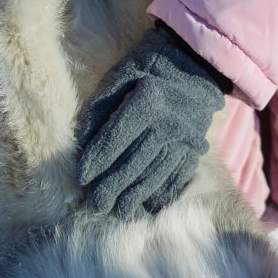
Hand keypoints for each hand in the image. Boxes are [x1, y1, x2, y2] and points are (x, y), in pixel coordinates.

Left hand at [75, 24, 230, 219]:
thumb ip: (101, 108)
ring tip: (119, 211)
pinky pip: (179, 176)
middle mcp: (169, 122)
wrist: (194, 65)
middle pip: (136, 161)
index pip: (117, 137)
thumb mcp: (120, 76)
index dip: (97, 159)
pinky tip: (149, 205)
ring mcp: (185, 138)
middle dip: (113, 186)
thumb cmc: (147, 69)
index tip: (82, 177)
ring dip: (136, 195)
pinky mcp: (195, 148)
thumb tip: (84, 142)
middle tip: (96, 204)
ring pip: (157, 173)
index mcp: (148, 100)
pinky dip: (164, 192)